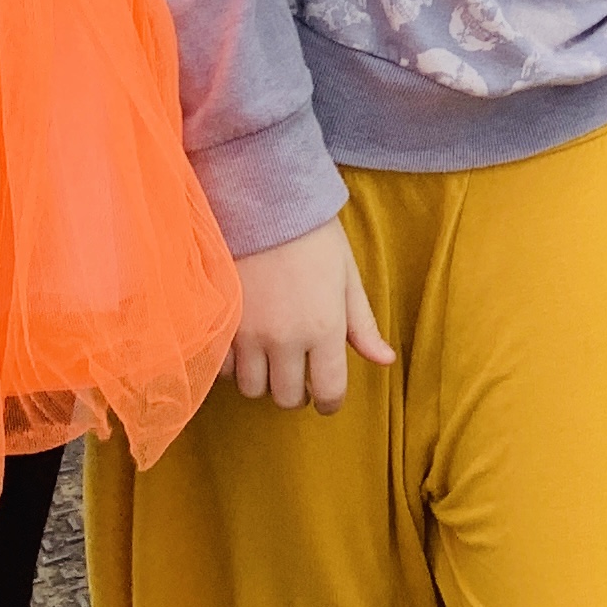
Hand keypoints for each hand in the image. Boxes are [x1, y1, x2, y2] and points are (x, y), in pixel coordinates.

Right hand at [229, 220, 392, 408]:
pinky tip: (245, 348)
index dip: (330, 402)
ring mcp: (248, 335)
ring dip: (264, 381)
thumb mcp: (347, 277)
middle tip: (299, 375)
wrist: (262, 205)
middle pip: (287, 398)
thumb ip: (362, 325)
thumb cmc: (313, 237)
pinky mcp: (221, 324)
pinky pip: (223, 369)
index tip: (327, 397)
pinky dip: (234, 367)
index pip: (329, 391)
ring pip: (252, 388)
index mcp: (324, 329)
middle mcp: (285, 340)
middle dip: (297, 393)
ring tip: (271, 360)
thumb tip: (385, 360)